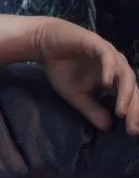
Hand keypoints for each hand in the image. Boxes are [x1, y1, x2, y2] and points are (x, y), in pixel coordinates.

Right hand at [33, 17, 138, 134]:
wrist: (48, 46)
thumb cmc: (63, 69)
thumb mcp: (77, 97)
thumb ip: (93, 110)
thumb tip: (109, 128)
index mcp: (113, 80)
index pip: (128, 98)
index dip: (132, 115)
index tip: (132, 133)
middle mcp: (116, 67)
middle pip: (131, 88)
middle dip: (134, 109)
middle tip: (133, 129)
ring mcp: (109, 55)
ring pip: (124, 74)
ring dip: (125, 93)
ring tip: (122, 112)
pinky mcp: (98, 44)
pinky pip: (108, 57)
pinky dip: (109, 69)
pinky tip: (107, 84)